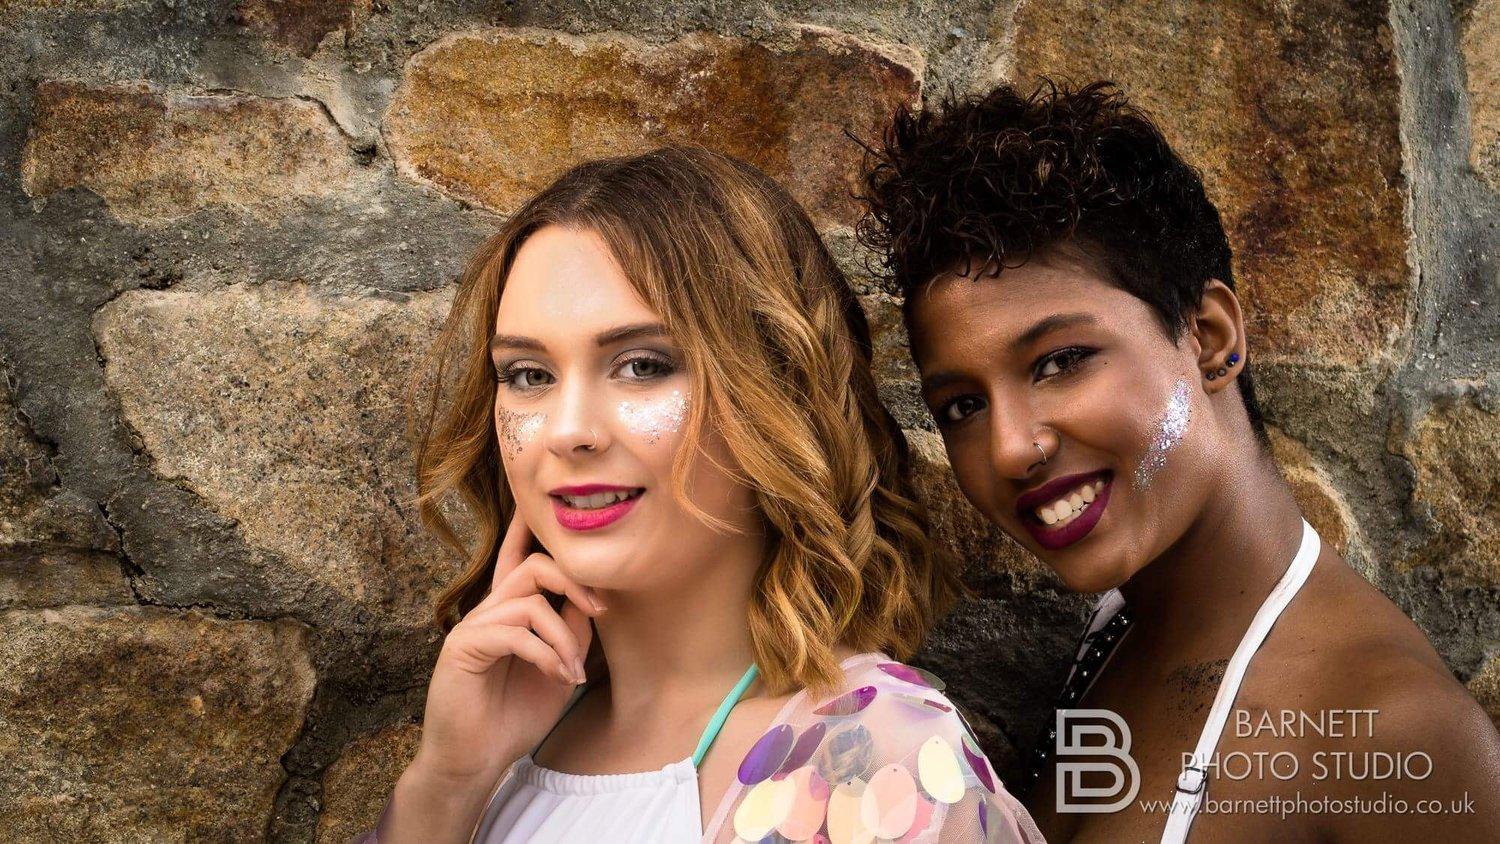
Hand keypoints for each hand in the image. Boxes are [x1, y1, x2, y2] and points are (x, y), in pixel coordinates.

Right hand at [382, 509, 603, 840]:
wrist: (475, 762)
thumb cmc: (514, 717)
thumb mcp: (557, 668)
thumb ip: (571, 632)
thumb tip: (591, 600)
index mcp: (509, 613)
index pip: (520, 558)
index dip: (528, 528)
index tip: (537, 498)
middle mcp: (489, 611)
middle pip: (535, 566)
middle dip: (575, 583)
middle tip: (600, 613)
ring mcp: (473, 626)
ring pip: (530, 600)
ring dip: (564, 637)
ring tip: (573, 672)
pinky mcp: (464, 647)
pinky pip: (516, 632)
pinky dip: (547, 654)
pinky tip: (558, 678)